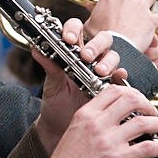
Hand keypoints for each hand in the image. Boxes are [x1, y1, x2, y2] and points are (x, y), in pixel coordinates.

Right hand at [29, 84, 157, 157]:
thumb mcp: (74, 132)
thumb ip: (94, 123)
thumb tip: (116, 121)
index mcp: (85, 114)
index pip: (113, 91)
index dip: (131, 92)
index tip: (138, 100)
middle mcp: (97, 123)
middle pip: (131, 100)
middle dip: (147, 103)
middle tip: (153, 111)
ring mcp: (108, 141)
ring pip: (143, 122)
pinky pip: (148, 147)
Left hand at [34, 18, 125, 153]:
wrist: (61, 128)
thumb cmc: (55, 104)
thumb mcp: (51, 85)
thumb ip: (48, 67)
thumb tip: (36, 49)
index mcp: (72, 53)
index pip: (76, 30)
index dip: (74, 30)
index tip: (69, 39)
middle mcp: (90, 60)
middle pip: (101, 39)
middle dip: (96, 45)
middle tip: (87, 56)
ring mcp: (102, 73)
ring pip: (113, 56)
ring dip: (108, 61)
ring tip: (99, 71)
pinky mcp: (112, 88)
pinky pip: (121, 78)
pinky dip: (121, 76)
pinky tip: (117, 78)